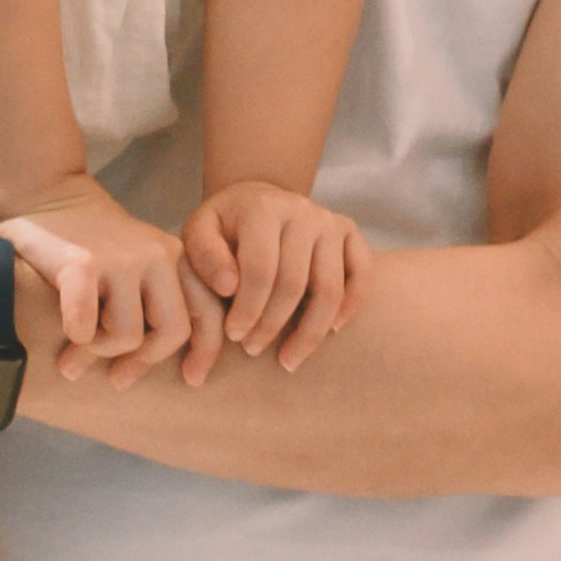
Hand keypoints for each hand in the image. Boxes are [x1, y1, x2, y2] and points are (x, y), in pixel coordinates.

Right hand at [4, 202, 224, 391]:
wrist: (48, 195)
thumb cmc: (91, 245)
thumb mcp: (137, 266)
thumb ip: (155, 301)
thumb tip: (163, 368)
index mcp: (175, 257)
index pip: (209, 312)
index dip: (205, 351)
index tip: (191, 379)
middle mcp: (157, 255)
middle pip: (172, 332)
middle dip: (143, 361)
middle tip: (117, 378)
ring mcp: (121, 258)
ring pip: (127, 336)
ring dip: (99, 350)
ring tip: (77, 348)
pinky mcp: (82, 264)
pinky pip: (86, 325)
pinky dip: (76, 336)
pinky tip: (67, 333)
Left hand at [186, 182, 371, 372]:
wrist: (256, 200)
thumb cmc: (223, 229)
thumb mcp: (199, 234)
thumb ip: (204, 257)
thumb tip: (229, 286)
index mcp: (262, 207)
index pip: (259, 270)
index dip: (247, 310)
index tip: (233, 336)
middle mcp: (301, 209)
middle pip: (294, 283)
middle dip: (272, 325)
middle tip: (253, 349)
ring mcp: (329, 220)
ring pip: (330, 288)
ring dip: (310, 332)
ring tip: (289, 359)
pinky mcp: (349, 231)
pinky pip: (362, 274)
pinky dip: (352, 305)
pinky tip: (333, 331)